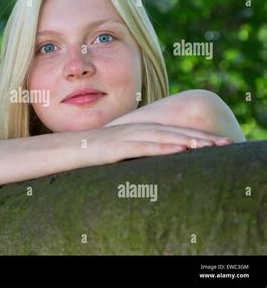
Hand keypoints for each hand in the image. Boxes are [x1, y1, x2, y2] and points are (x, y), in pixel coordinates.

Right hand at [82, 122, 233, 165]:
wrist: (63, 148)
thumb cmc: (88, 151)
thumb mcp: (114, 149)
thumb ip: (132, 149)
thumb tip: (147, 159)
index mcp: (135, 129)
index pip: (170, 130)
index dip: (193, 134)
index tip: (215, 142)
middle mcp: (134, 129)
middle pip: (172, 131)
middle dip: (200, 136)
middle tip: (225, 143)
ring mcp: (125, 136)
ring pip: (162, 137)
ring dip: (188, 141)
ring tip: (211, 146)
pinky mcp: (116, 147)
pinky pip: (143, 147)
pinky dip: (163, 148)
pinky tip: (180, 150)